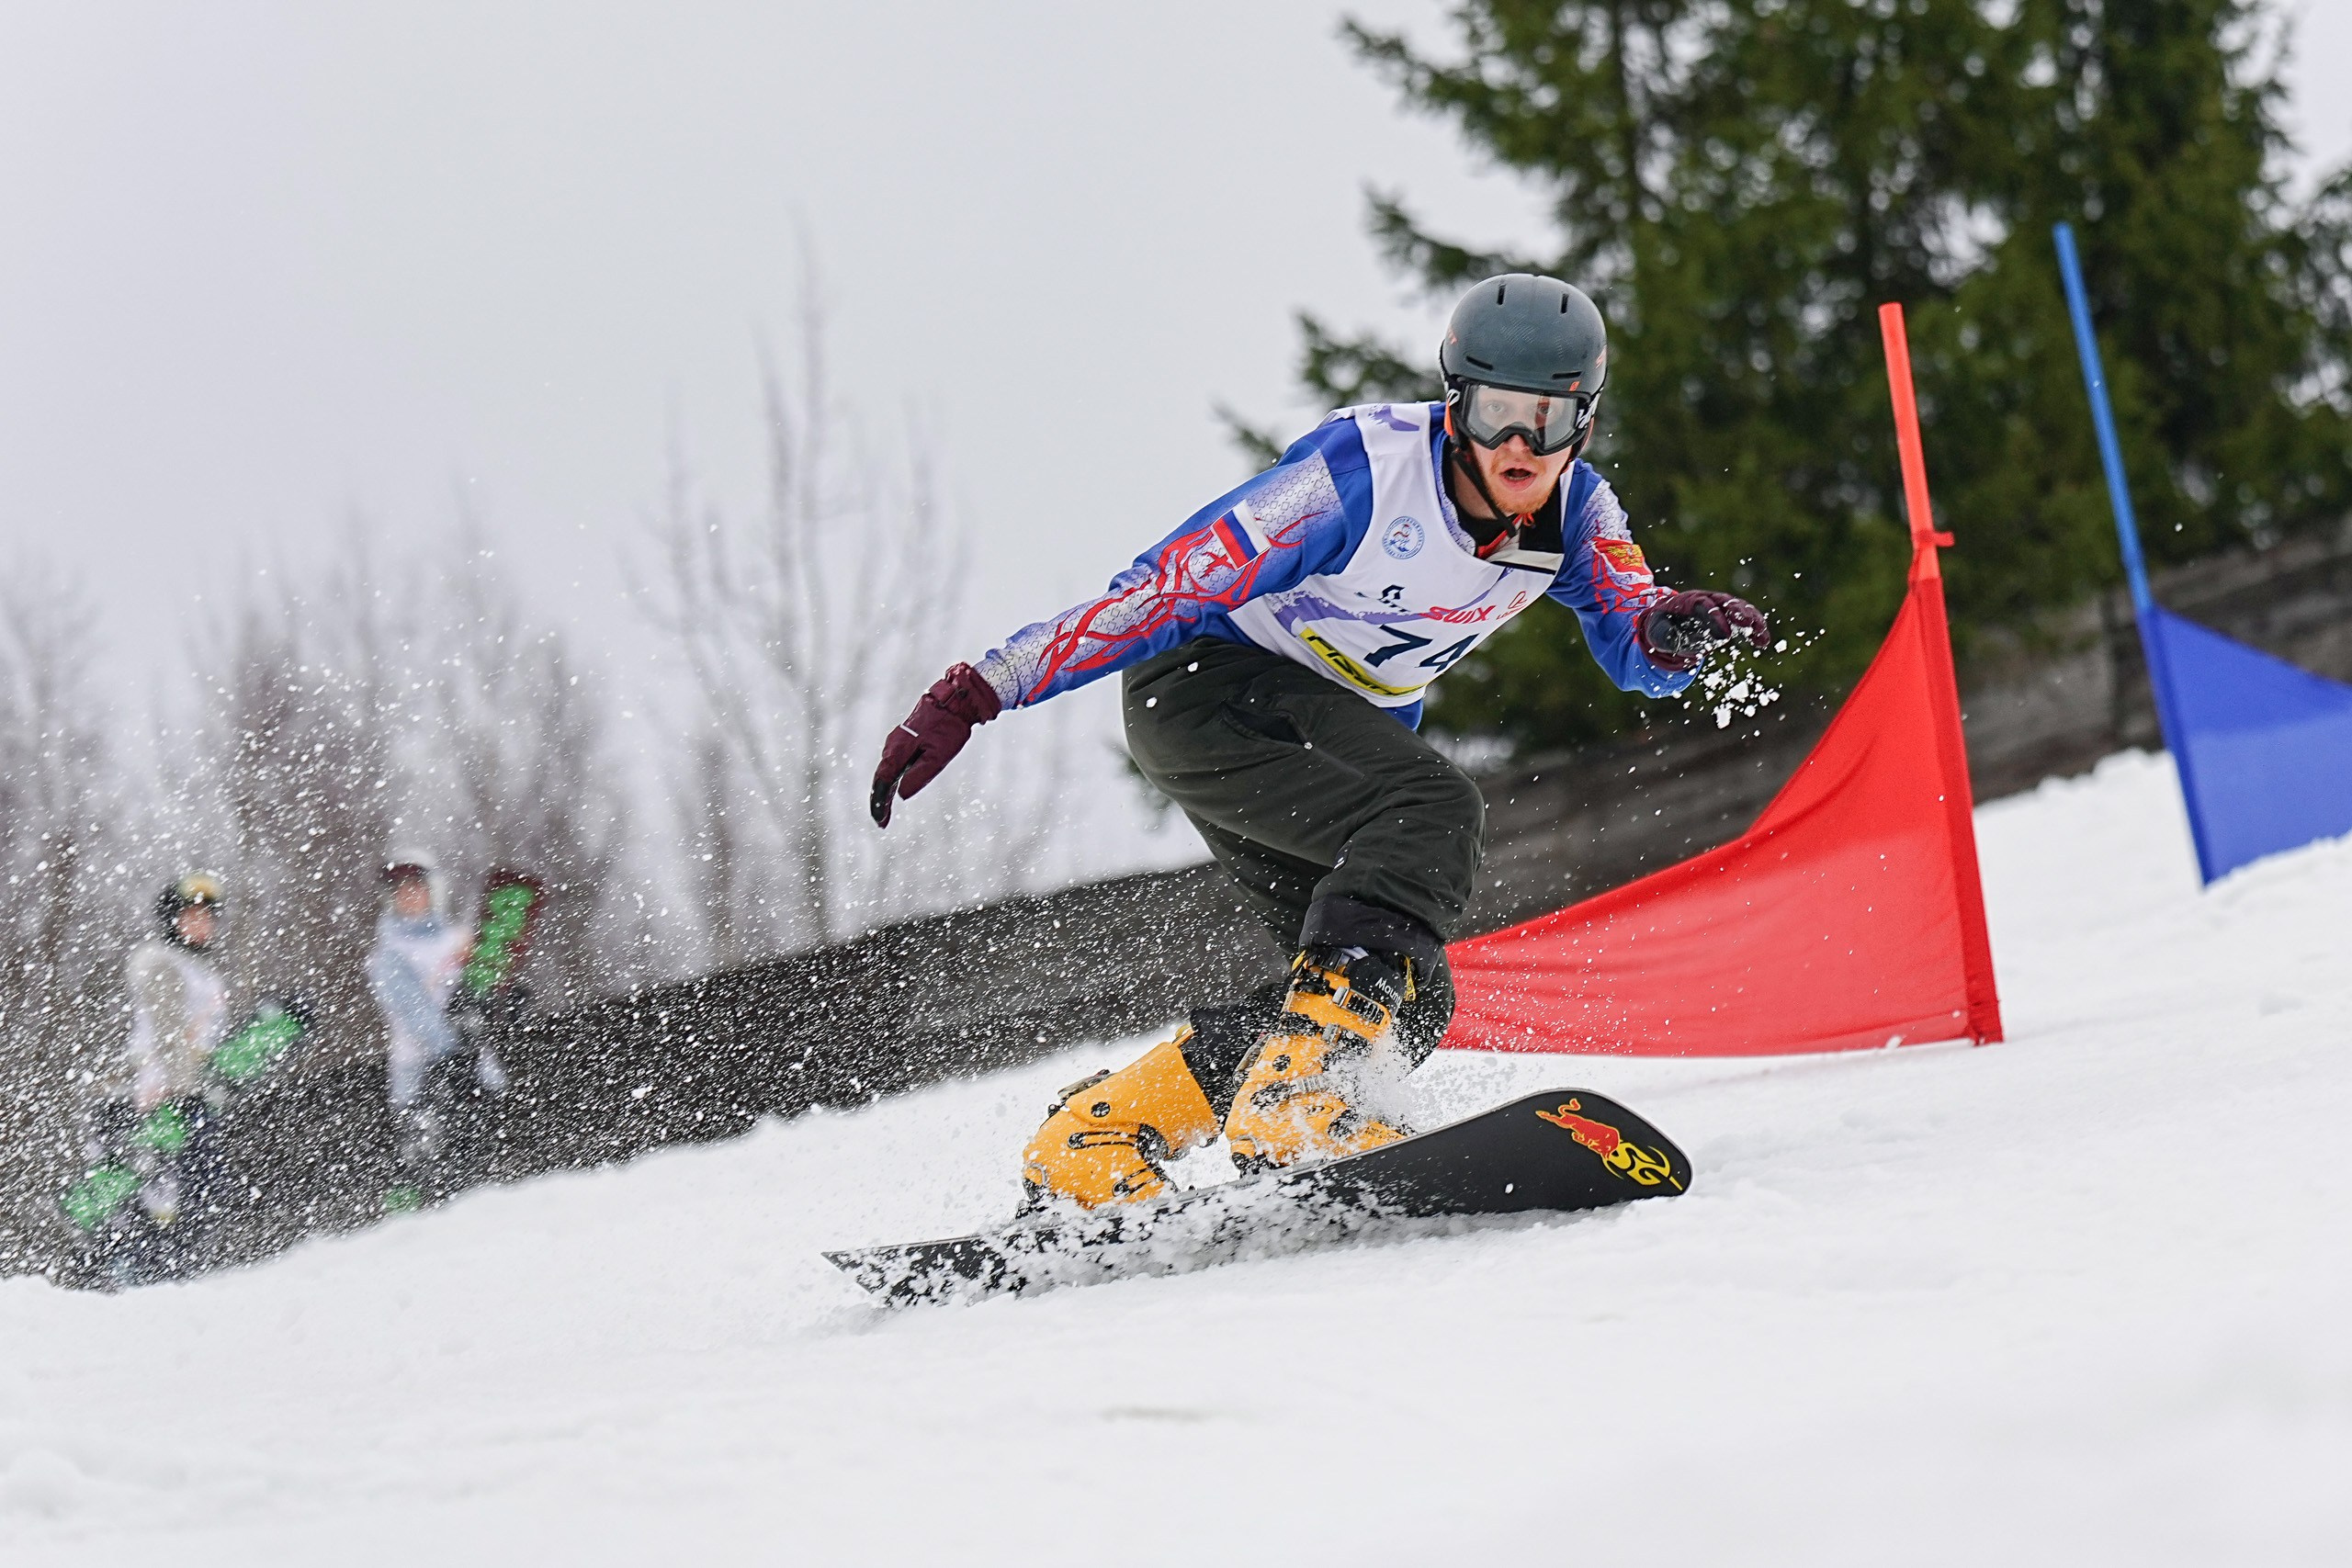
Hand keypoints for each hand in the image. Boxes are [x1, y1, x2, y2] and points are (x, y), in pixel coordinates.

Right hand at [870, 663, 1001, 826]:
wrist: (954, 701)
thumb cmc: (948, 728)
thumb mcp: (937, 758)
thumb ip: (919, 777)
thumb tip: (901, 795)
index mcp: (897, 751)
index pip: (883, 783)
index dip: (880, 803)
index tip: (880, 821)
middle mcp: (892, 745)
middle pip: (882, 778)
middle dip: (880, 800)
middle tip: (881, 821)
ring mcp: (898, 741)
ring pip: (887, 770)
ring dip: (884, 790)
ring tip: (884, 811)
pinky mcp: (905, 739)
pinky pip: (894, 762)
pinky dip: (891, 778)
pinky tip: (893, 788)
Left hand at [1637, 590, 1770, 671]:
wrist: (1668, 625)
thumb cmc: (1661, 627)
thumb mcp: (1657, 632)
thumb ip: (1665, 635)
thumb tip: (1675, 639)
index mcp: (1688, 601)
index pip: (1704, 605)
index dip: (1715, 618)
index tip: (1724, 636)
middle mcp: (1707, 601)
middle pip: (1725, 602)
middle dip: (1738, 612)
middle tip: (1748, 623)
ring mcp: (1720, 609)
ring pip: (1739, 610)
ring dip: (1752, 620)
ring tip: (1762, 633)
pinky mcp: (1728, 619)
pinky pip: (1744, 622)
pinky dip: (1754, 630)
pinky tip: (1763, 642)